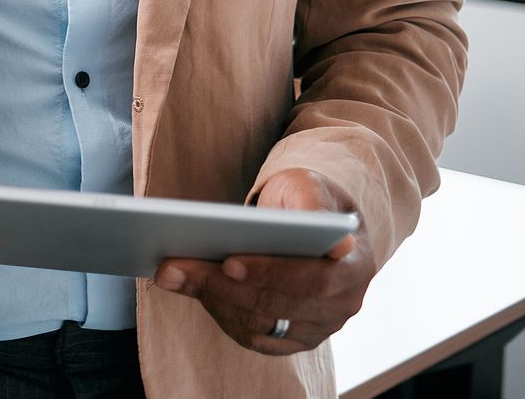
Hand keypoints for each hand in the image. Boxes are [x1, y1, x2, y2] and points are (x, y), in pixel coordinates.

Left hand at [154, 168, 375, 354]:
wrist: (314, 226)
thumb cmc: (307, 200)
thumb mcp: (311, 185)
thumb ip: (311, 201)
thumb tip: (315, 225)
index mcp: (355, 268)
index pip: (314, 279)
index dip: (270, 273)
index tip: (228, 261)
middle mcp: (342, 306)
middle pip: (277, 305)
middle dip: (220, 285)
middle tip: (172, 265)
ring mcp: (319, 328)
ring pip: (260, 323)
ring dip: (210, 299)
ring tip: (169, 274)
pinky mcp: (294, 339)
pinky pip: (253, 336)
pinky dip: (219, 313)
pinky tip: (190, 289)